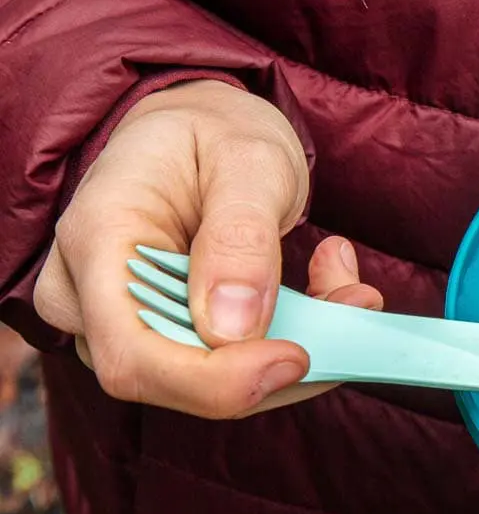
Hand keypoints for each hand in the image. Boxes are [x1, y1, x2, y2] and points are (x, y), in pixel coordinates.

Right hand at [33, 79, 382, 417]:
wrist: (201, 130)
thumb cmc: (214, 134)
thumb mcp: (247, 161)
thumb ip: (241, 239)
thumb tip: (231, 331)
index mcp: (97, 242)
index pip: (132, 355)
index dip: (214, 380)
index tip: (297, 356)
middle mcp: (90, 295)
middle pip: (172, 381)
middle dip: (275, 363)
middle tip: (354, 302)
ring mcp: (120, 322)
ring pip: (211, 383)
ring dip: (295, 347)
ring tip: (346, 283)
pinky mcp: (164, 337)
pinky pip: (230, 368)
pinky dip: (291, 340)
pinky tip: (327, 289)